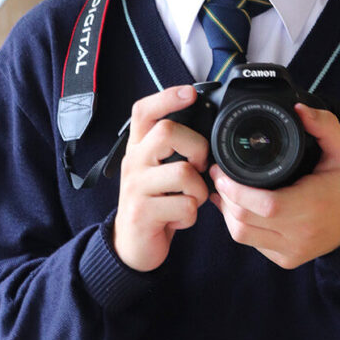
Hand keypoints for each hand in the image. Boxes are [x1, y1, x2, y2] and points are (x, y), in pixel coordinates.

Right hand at [113, 85, 209, 271]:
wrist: (131, 245)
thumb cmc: (154, 203)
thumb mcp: (157, 171)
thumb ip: (173, 150)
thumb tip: (208, 132)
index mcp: (138, 148)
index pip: (143, 111)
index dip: (166, 97)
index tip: (190, 93)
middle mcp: (133, 162)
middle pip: (167, 132)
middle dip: (196, 147)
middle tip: (199, 167)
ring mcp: (135, 187)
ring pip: (183, 172)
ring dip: (199, 190)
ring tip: (189, 199)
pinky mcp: (143, 213)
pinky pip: (185, 207)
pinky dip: (191, 216)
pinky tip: (179, 219)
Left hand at [209, 103, 339, 269]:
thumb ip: (324, 124)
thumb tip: (298, 108)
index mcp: (312, 205)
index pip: (265, 205)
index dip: (236, 190)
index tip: (222, 172)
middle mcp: (300, 233)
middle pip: (244, 221)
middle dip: (225, 196)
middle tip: (219, 175)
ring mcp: (292, 250)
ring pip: (242, 235)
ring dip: (227, 212)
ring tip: (225, 190)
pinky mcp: (286, 259)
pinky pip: (252, 244)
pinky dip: (240, 225)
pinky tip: (238, 207)